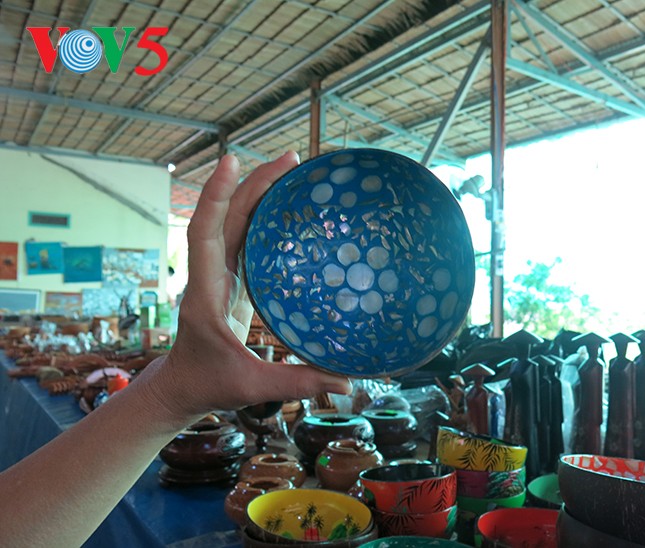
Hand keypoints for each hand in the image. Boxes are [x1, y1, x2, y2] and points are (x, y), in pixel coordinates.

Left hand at [143, 152, 350, 422]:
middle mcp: (211, 274)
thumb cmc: (209, 384)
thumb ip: (298, 382)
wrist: (183, 384)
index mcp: (206, 293)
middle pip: (226, 215)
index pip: (205, 234)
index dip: (216, 195)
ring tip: (295, 169)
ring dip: (260, 191)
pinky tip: (290, 204)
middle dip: (255, 182)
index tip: (232, 161)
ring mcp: (221, 273)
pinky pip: (246, 236)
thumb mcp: (252, 387)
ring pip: (236, 220)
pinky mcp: (233, 277)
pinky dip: (265, 214)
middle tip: (293, 159)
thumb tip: (349, 381)